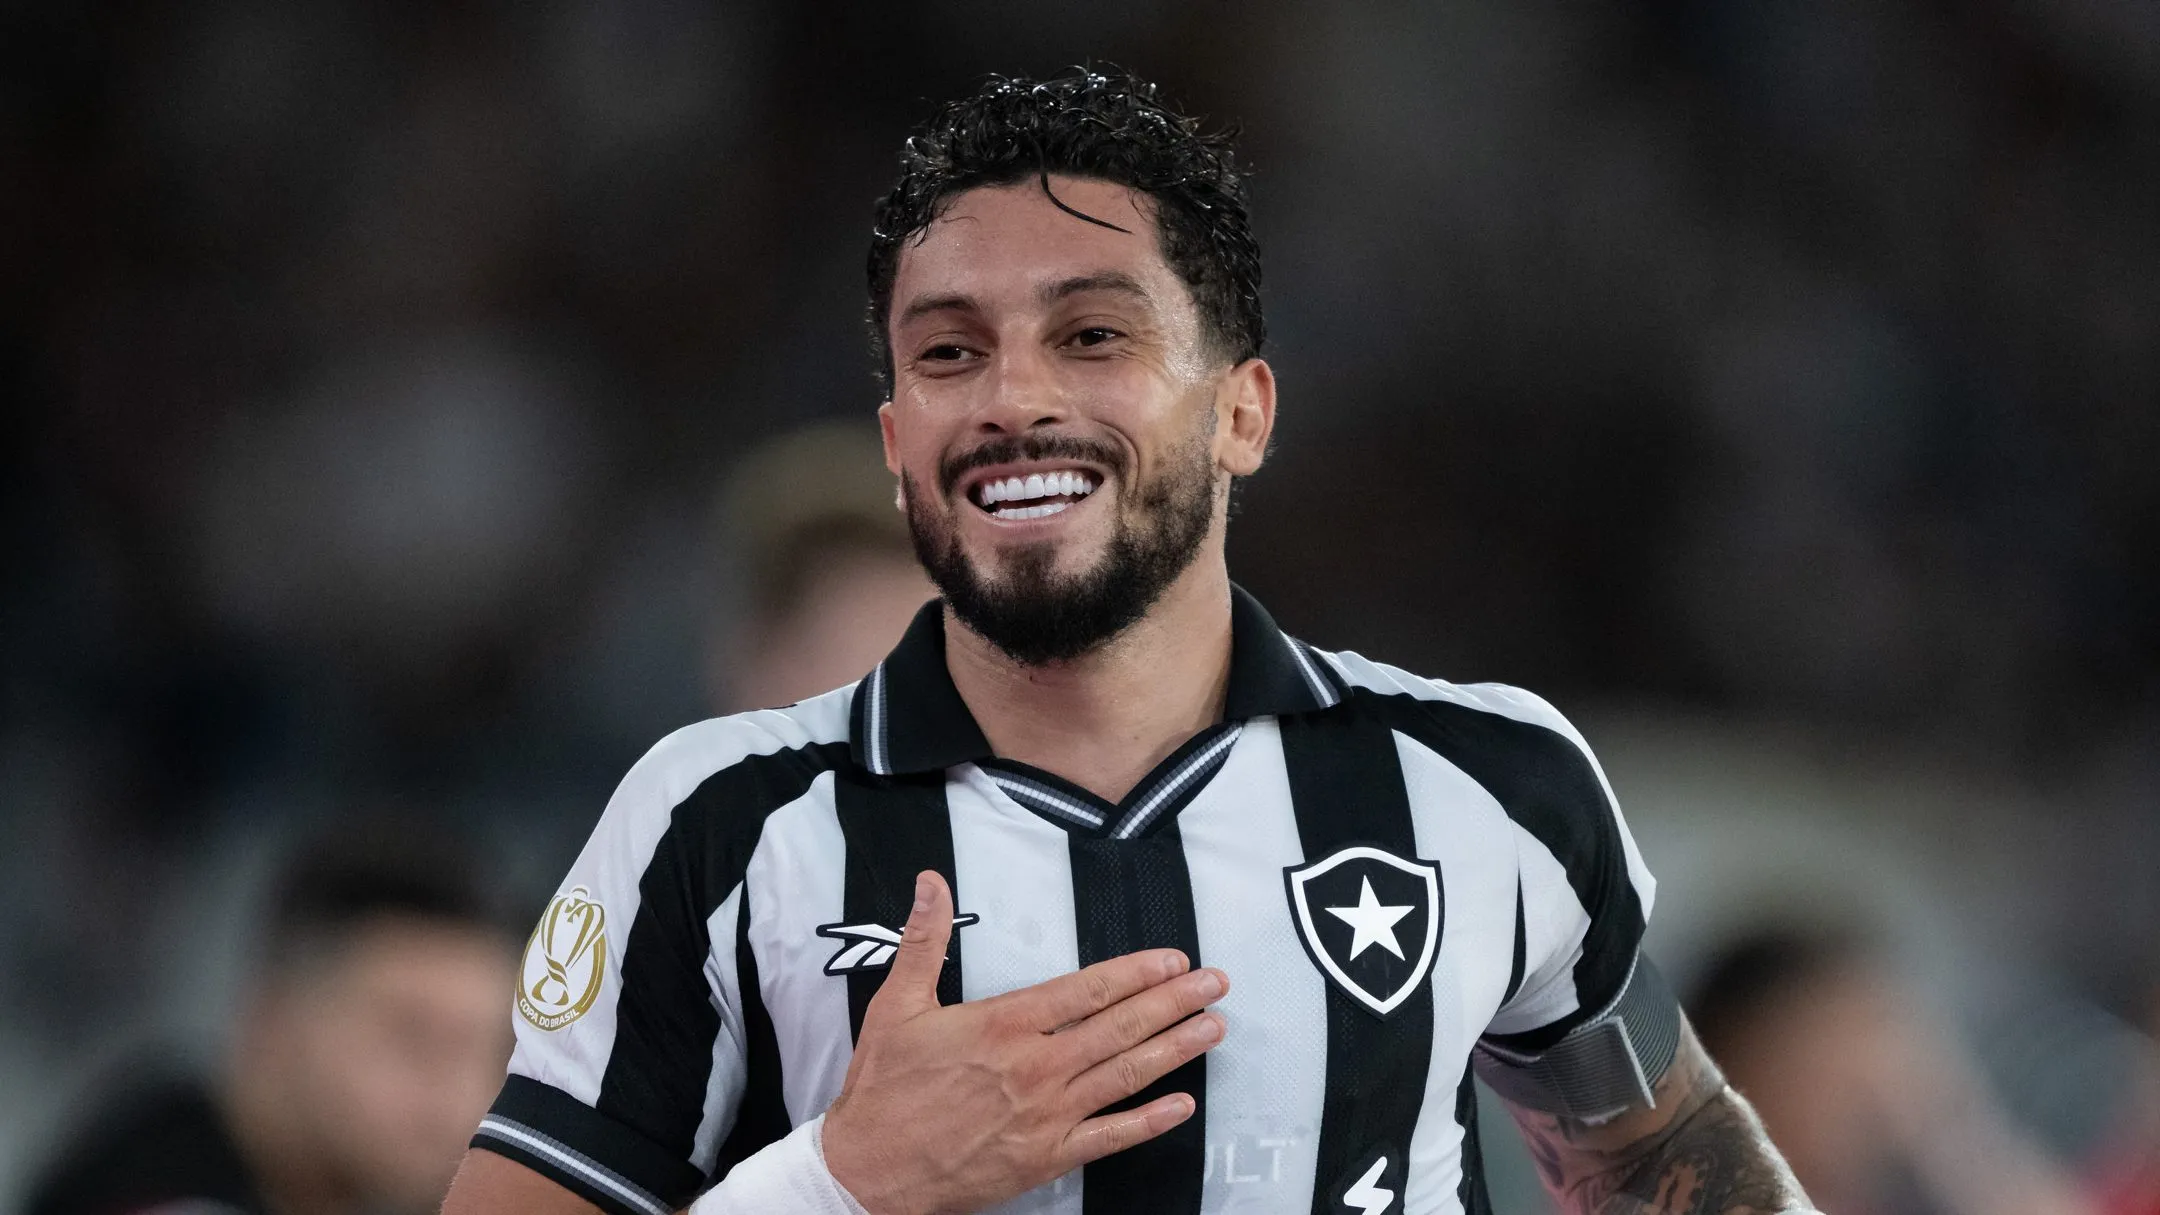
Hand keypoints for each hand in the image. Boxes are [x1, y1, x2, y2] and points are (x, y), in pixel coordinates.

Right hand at [820, 871, 1228, 1214]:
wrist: (869, 1170)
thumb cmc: (883, 1088)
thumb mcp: (897, 1005)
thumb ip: (924, 940)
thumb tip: (932, 881)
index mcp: (1003, 1025)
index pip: (1086, 990)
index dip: (1136, 973)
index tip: (1174, 960)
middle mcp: (1034, 1067)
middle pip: (1119, 1027)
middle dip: (1173, 1002)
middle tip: (1216, 984)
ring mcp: (1045, 1115)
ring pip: (1124, 1075)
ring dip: (1174, 1050)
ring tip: (1213, 1028)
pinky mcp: (1045, 1158)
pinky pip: (1109, 1137)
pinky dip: (1148, 1121)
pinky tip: (1182, 1105)